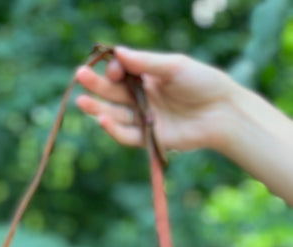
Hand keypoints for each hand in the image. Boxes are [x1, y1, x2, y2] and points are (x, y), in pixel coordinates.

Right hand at [75, 45, 292, 205]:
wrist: (222, 112)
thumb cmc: (202, 83)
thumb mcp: (174, 67)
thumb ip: (146, 62)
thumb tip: (117, 52)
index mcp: (148, 76)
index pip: (121, 73)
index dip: (113, 69)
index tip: (112, 67)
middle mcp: (142, 97)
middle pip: (113, 92)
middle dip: (96, 85)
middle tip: (79, 76)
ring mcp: (144, 118)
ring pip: (115, 114)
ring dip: (97, 109)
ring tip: (82, 102)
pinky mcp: (149, 139)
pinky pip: (127, 135)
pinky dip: (114, 129)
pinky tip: (103, 120)